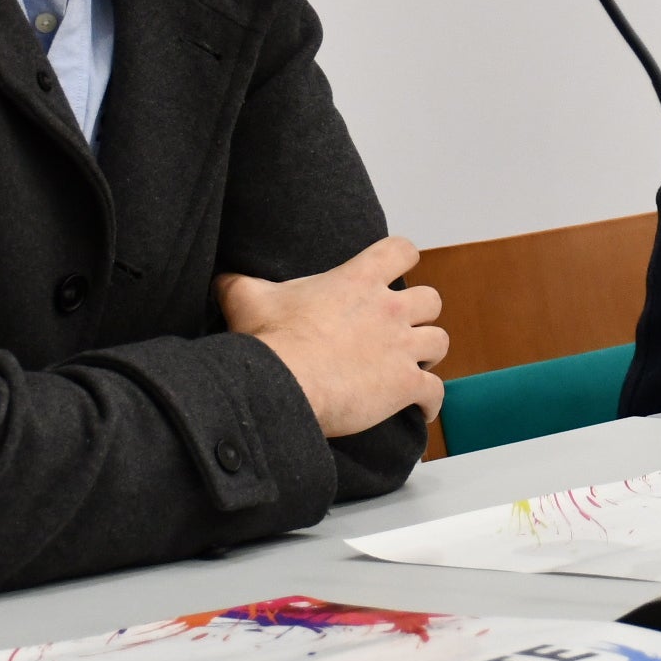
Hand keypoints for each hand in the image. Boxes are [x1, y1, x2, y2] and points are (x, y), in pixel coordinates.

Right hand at [216, 237, 446, 437]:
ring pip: (439, 342)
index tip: (400, 267)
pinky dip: (431, 401)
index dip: (403, 257)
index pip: (400, 251)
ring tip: (416, 365)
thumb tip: (220, 279)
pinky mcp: (405, 385)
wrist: (284, 383)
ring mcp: (401, 346)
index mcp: (358, 280)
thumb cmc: (270, 340)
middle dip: (421, 314)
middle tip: (403, 328)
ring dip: (429, 354)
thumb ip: (238, 283)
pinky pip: (434, 392)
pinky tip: (422, 410)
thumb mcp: (247, 299)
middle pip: (431, 300)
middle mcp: (388, 309)